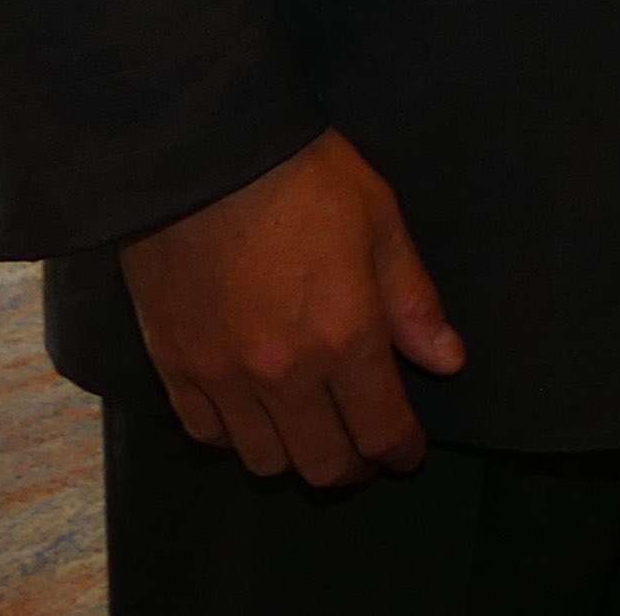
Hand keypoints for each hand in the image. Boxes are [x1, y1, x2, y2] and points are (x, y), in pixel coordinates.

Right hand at [117, 128, 465, 482]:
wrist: (201, 154)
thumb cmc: (302, 178)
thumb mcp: (381, 223)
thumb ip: (413, 302)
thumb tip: (447, 362)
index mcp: (344, 338)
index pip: (381, 429)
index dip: (401, 451)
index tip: (408, 452)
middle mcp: (282, 374)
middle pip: (323, 464)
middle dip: (355, 465)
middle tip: (366, 448)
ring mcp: (220, 376)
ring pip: (263, 460)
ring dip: (295, 457)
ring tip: (313, 432)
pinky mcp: (172, 366)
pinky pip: (206, 433)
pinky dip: (236, 438)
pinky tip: (255, 416)